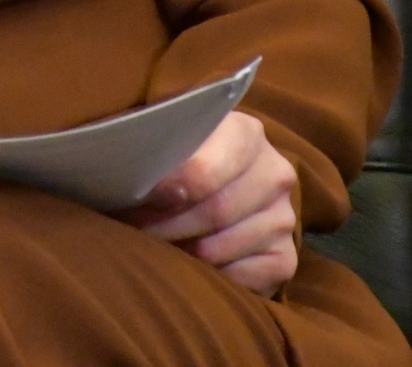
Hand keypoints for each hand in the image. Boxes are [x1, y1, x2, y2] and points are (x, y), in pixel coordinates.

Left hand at [126, 111, 298, 292]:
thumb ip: (152, 145)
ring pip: (221, 249)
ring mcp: (284, 217)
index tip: (137, 198)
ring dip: (180, 254)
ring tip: (154, 244)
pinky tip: (191, 264)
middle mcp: (275, 172)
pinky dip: (208, 278)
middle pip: (215, 211)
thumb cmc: (177, 155)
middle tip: (133, 228)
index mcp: (245, 132)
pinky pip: (244, 279)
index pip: (205, 171)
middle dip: (165, 225)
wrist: (212, 182)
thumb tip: (126, 172)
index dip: (167, 189)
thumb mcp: (165, 136)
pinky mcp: (286, 257)